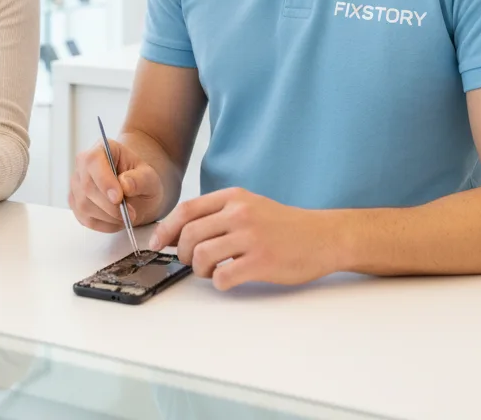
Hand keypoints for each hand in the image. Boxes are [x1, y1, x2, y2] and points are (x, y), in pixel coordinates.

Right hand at [68, 138, 164, 231]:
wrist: (136, 190)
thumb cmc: (140, 179)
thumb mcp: (149, 176)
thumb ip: (140, 179)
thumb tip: (125, 184)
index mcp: (102, 148)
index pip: (93, 161)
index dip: (104, 180)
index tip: (118, 198)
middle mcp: (84, 164)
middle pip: (87, 187)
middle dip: (110, 206)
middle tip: (131, 213)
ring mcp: (77, 184)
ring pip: (84, 206)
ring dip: (109, 217)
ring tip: (126, 215)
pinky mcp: (76, 203)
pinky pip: (86, 219)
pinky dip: (104, 225)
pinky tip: (117, 220)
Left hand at [148, 188, 342, 290]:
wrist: (322, 236)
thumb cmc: (283, 225)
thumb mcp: (250, 205)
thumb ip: (218, 214)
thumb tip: (178, 232)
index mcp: (234, 197)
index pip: (187, 209)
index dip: (166, 228)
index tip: (157, 243)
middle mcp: (240, 213)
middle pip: (189, 234)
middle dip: (181, 253)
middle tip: (190, 261)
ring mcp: (251, 237)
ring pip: (201, 255)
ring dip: (198, 269)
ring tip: (210, 271)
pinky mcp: (262, 261)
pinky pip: (223, 276)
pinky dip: (218, 282)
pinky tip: (228, 279)